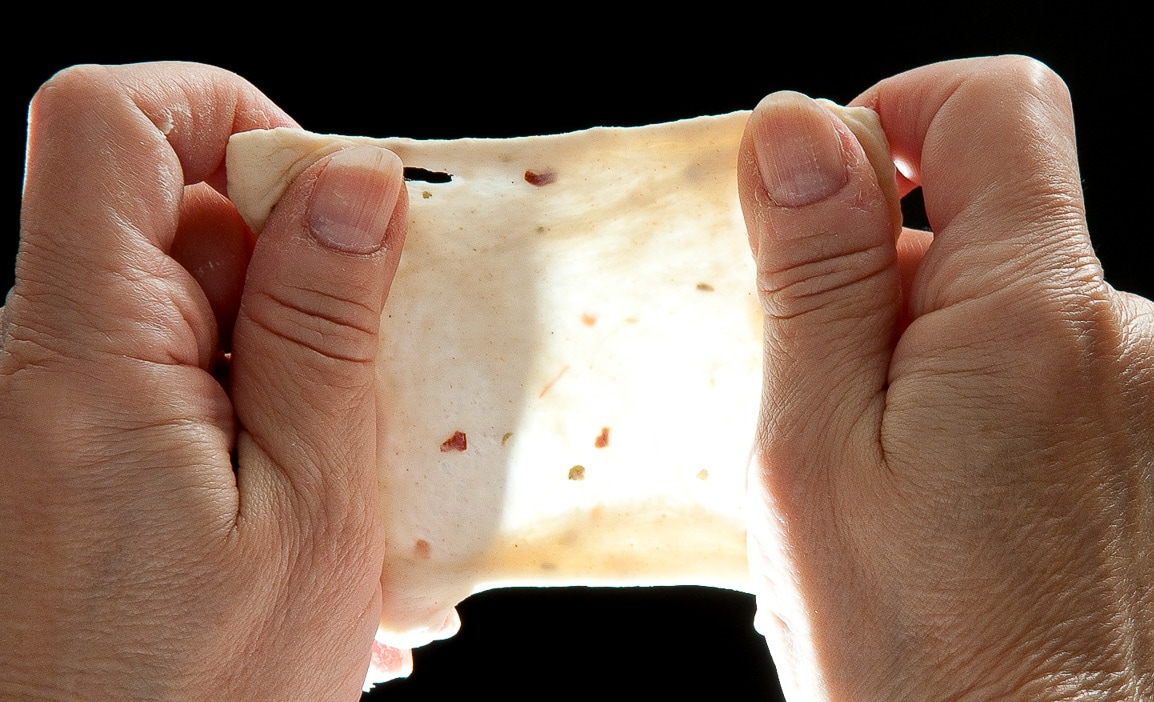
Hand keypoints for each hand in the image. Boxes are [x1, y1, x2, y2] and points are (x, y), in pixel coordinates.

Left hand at [0, 63, 407, 699]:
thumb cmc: (204, 699)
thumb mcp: (310, 504)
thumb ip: (324, 328)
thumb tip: (352, 177)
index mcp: (87, 349)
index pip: (108, 120)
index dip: (226, 116)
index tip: (330, 206)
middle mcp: (56, 358)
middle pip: (173, 206)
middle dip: (300, 258)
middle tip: (376, 367)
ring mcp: (75, 405)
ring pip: (204, 295)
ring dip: (302, 349)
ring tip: (354, 464)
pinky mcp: (102, 449)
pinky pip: (199, 369)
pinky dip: (276, 405)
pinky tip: (320, 497)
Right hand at [738, 57, 1153, 698]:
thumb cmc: (899, 644)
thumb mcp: (812, 440)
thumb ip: (817, 269)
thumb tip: (799, 121)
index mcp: (1038, 316)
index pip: (995, 101)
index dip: (890, 114)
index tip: (818, 208)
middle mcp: (1124, 335)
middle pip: (985, 204)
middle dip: (877, 264)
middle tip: (816, 390)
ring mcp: (1143, 394)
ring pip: (996, 289)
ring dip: (907, 339)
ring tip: (866, 462)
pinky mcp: (1136, 442)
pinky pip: (1030, 356)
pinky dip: (953, 385)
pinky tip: (916, 486)